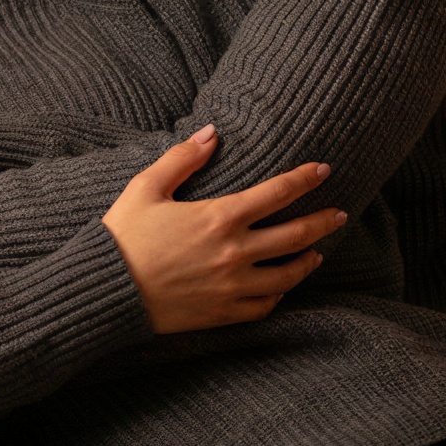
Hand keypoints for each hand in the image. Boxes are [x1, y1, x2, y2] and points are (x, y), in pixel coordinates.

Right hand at [100, 126, 345, 334]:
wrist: (106, 290)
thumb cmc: (122, 235)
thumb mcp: (146, 187)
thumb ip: (182, 158)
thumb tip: (213, 132)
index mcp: (219, 216)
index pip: (277, 192)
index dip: (305, 179)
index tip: (323, 171)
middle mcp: (235, 252)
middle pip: (297, 234)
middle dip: (324, 222)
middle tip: (339, 215)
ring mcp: (233, 285)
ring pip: (289, 274)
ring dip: (309, 260)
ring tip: (317, 253)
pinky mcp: (224, 312)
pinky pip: (266, 304)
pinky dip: (279, 294)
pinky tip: (282, 286)